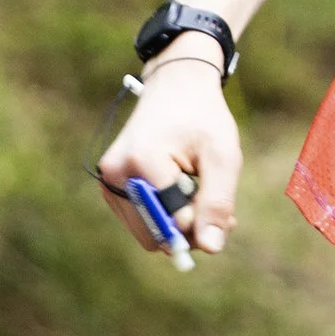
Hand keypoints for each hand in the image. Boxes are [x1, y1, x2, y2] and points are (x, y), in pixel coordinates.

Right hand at [99, 47, 240, 258]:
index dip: (203, 223)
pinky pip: (140, 223)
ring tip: (198, 195)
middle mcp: (116, 174)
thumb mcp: (222, 156)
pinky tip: (181, 194)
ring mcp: (108, 182)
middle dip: (189, 230)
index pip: (173, 222)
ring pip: (148, 235)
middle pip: (156, 237)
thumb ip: (217, 202)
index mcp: (142, 161)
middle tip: (212, 204)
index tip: (226, 211)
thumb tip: (210, 248)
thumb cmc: (202, 117)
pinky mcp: (110, 187)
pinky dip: (164, 218)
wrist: (174, 87)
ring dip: (177, 225)